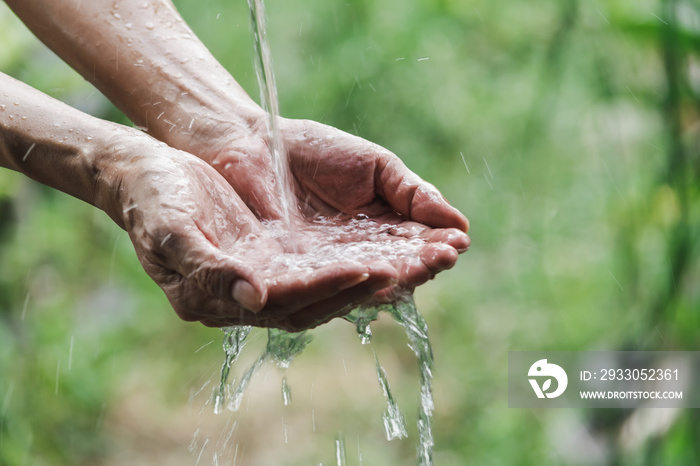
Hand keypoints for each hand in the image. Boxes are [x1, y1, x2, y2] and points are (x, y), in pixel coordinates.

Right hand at [109, 134, 397, 330]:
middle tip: (409, 273)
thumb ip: (210, 268)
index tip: (367, 272)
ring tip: (410, 263)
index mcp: (217, 297)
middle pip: (315, 301)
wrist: (146, 174)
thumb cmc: (151, 199)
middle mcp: (246, 295)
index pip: (285, 301)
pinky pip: (319, 265)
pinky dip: (351, 260)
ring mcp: (261, 276)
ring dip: (367, 277)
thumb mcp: (171, 230)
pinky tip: (382, 251)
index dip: (326, 288)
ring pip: (324, 285)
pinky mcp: (271, 256)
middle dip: (363, 289)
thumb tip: (256, 299)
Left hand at [194, 116, 469, 295]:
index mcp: (382, 231)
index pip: (417, 246)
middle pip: (398, 270)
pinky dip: (354, 281)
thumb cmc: (315, 151)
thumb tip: (459, 223)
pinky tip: (377, 274)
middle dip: (423, 264)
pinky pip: (328, 285)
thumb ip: (413, 193)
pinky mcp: (295, 278)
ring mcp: (328, 270)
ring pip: (368, 283)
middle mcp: (359, 257)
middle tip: (445, 256)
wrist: (256, 146)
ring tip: (419, 266)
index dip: (437, 246)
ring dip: (396, 278)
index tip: (457, 241)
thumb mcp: (375, 167)